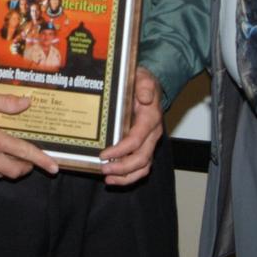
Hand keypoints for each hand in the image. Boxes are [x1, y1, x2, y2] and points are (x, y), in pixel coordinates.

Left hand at [98, 67, 163, 185]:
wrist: (149, 86)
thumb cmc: (142, 82)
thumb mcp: (143, 77)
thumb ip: (145, 85)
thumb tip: (145, 97)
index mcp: (150, 119)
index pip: (137, 140)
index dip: (121, 150)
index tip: (104, 154)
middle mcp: (152, 134)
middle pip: (142, 159)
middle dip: (122, 168)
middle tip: (103, 169)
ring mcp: (149, 142)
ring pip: (143, 167)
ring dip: (126, 176)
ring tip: (108, 178)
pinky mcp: (144, 147)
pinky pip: (141, 167)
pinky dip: (129, 176)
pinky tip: (114, 178)